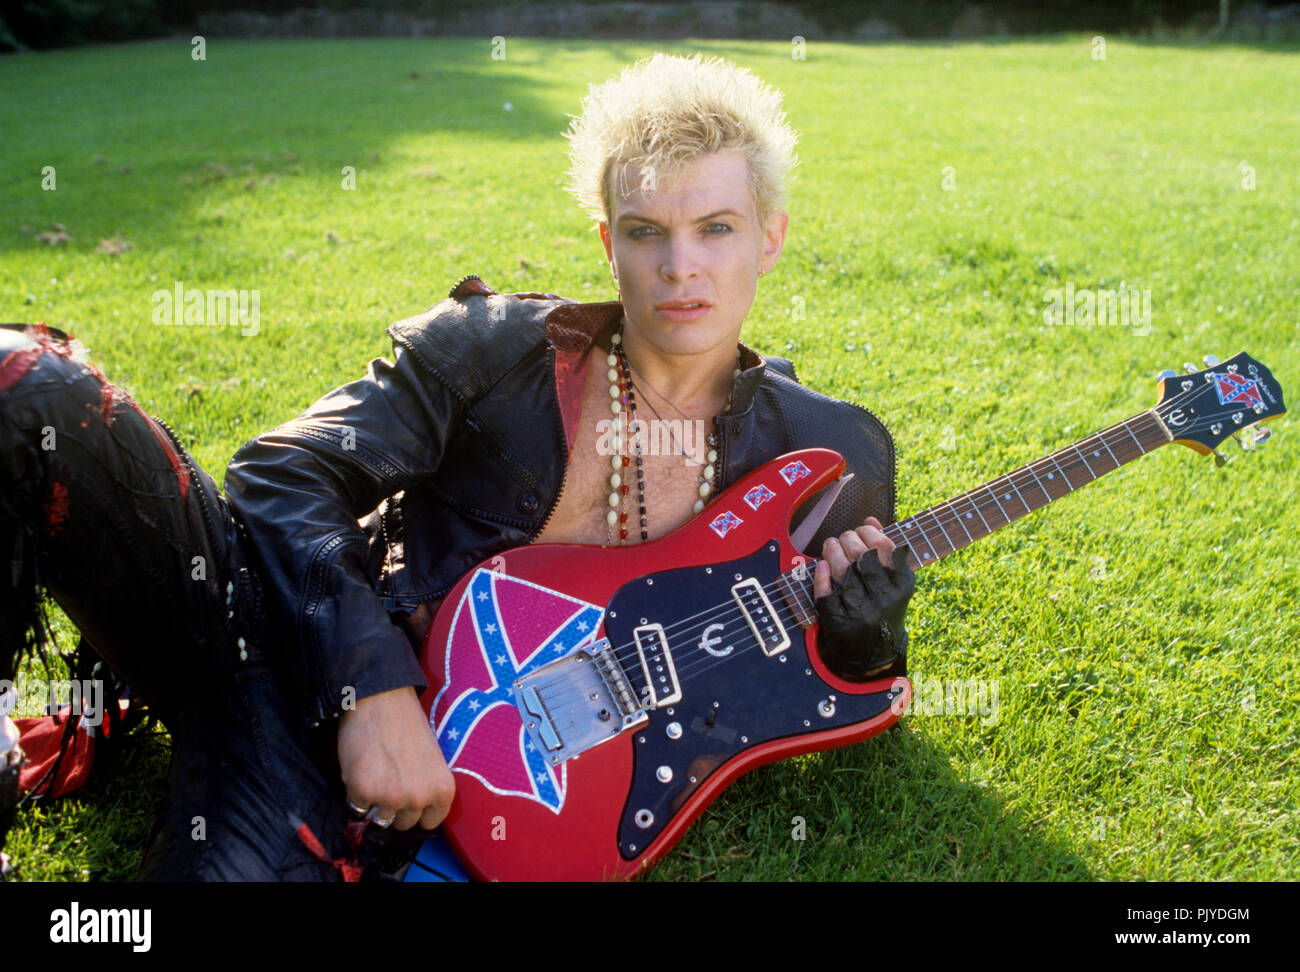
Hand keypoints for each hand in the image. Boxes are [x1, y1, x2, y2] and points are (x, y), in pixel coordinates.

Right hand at [337, 685, 453, 830]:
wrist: (382, 699)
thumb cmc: (408, 725)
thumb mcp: (432, 761)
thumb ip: (427, 788)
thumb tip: (414, 811)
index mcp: (443, 790)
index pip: (432, 822)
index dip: (418, 812)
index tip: (410, 801)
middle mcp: (419, 798)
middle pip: (405, 824)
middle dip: (396, 808)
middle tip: (390, 781)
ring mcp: (390, 798)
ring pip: (380, 819)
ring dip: (375, 802)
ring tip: (376, 772)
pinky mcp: (363, 793)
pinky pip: (357, 807)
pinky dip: (356, 793)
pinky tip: (362, 768)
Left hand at [813, 517, 914, 679]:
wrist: (874, 652)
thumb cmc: (883, 606)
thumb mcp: (893, 582)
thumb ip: (884, 550)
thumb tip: (871, 520)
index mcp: (902, 586)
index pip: (885, 547)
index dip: (870, 532)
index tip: (862, 528)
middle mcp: (884, 599)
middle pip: (861, 556)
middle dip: (848, 538)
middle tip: (843, 537)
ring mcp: (862, 612)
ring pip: (842, 571)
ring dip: (832, 551)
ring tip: (830, 545)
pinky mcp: (840, 623)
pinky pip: (826, 594)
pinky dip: (821, 576)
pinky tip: (821, 566)